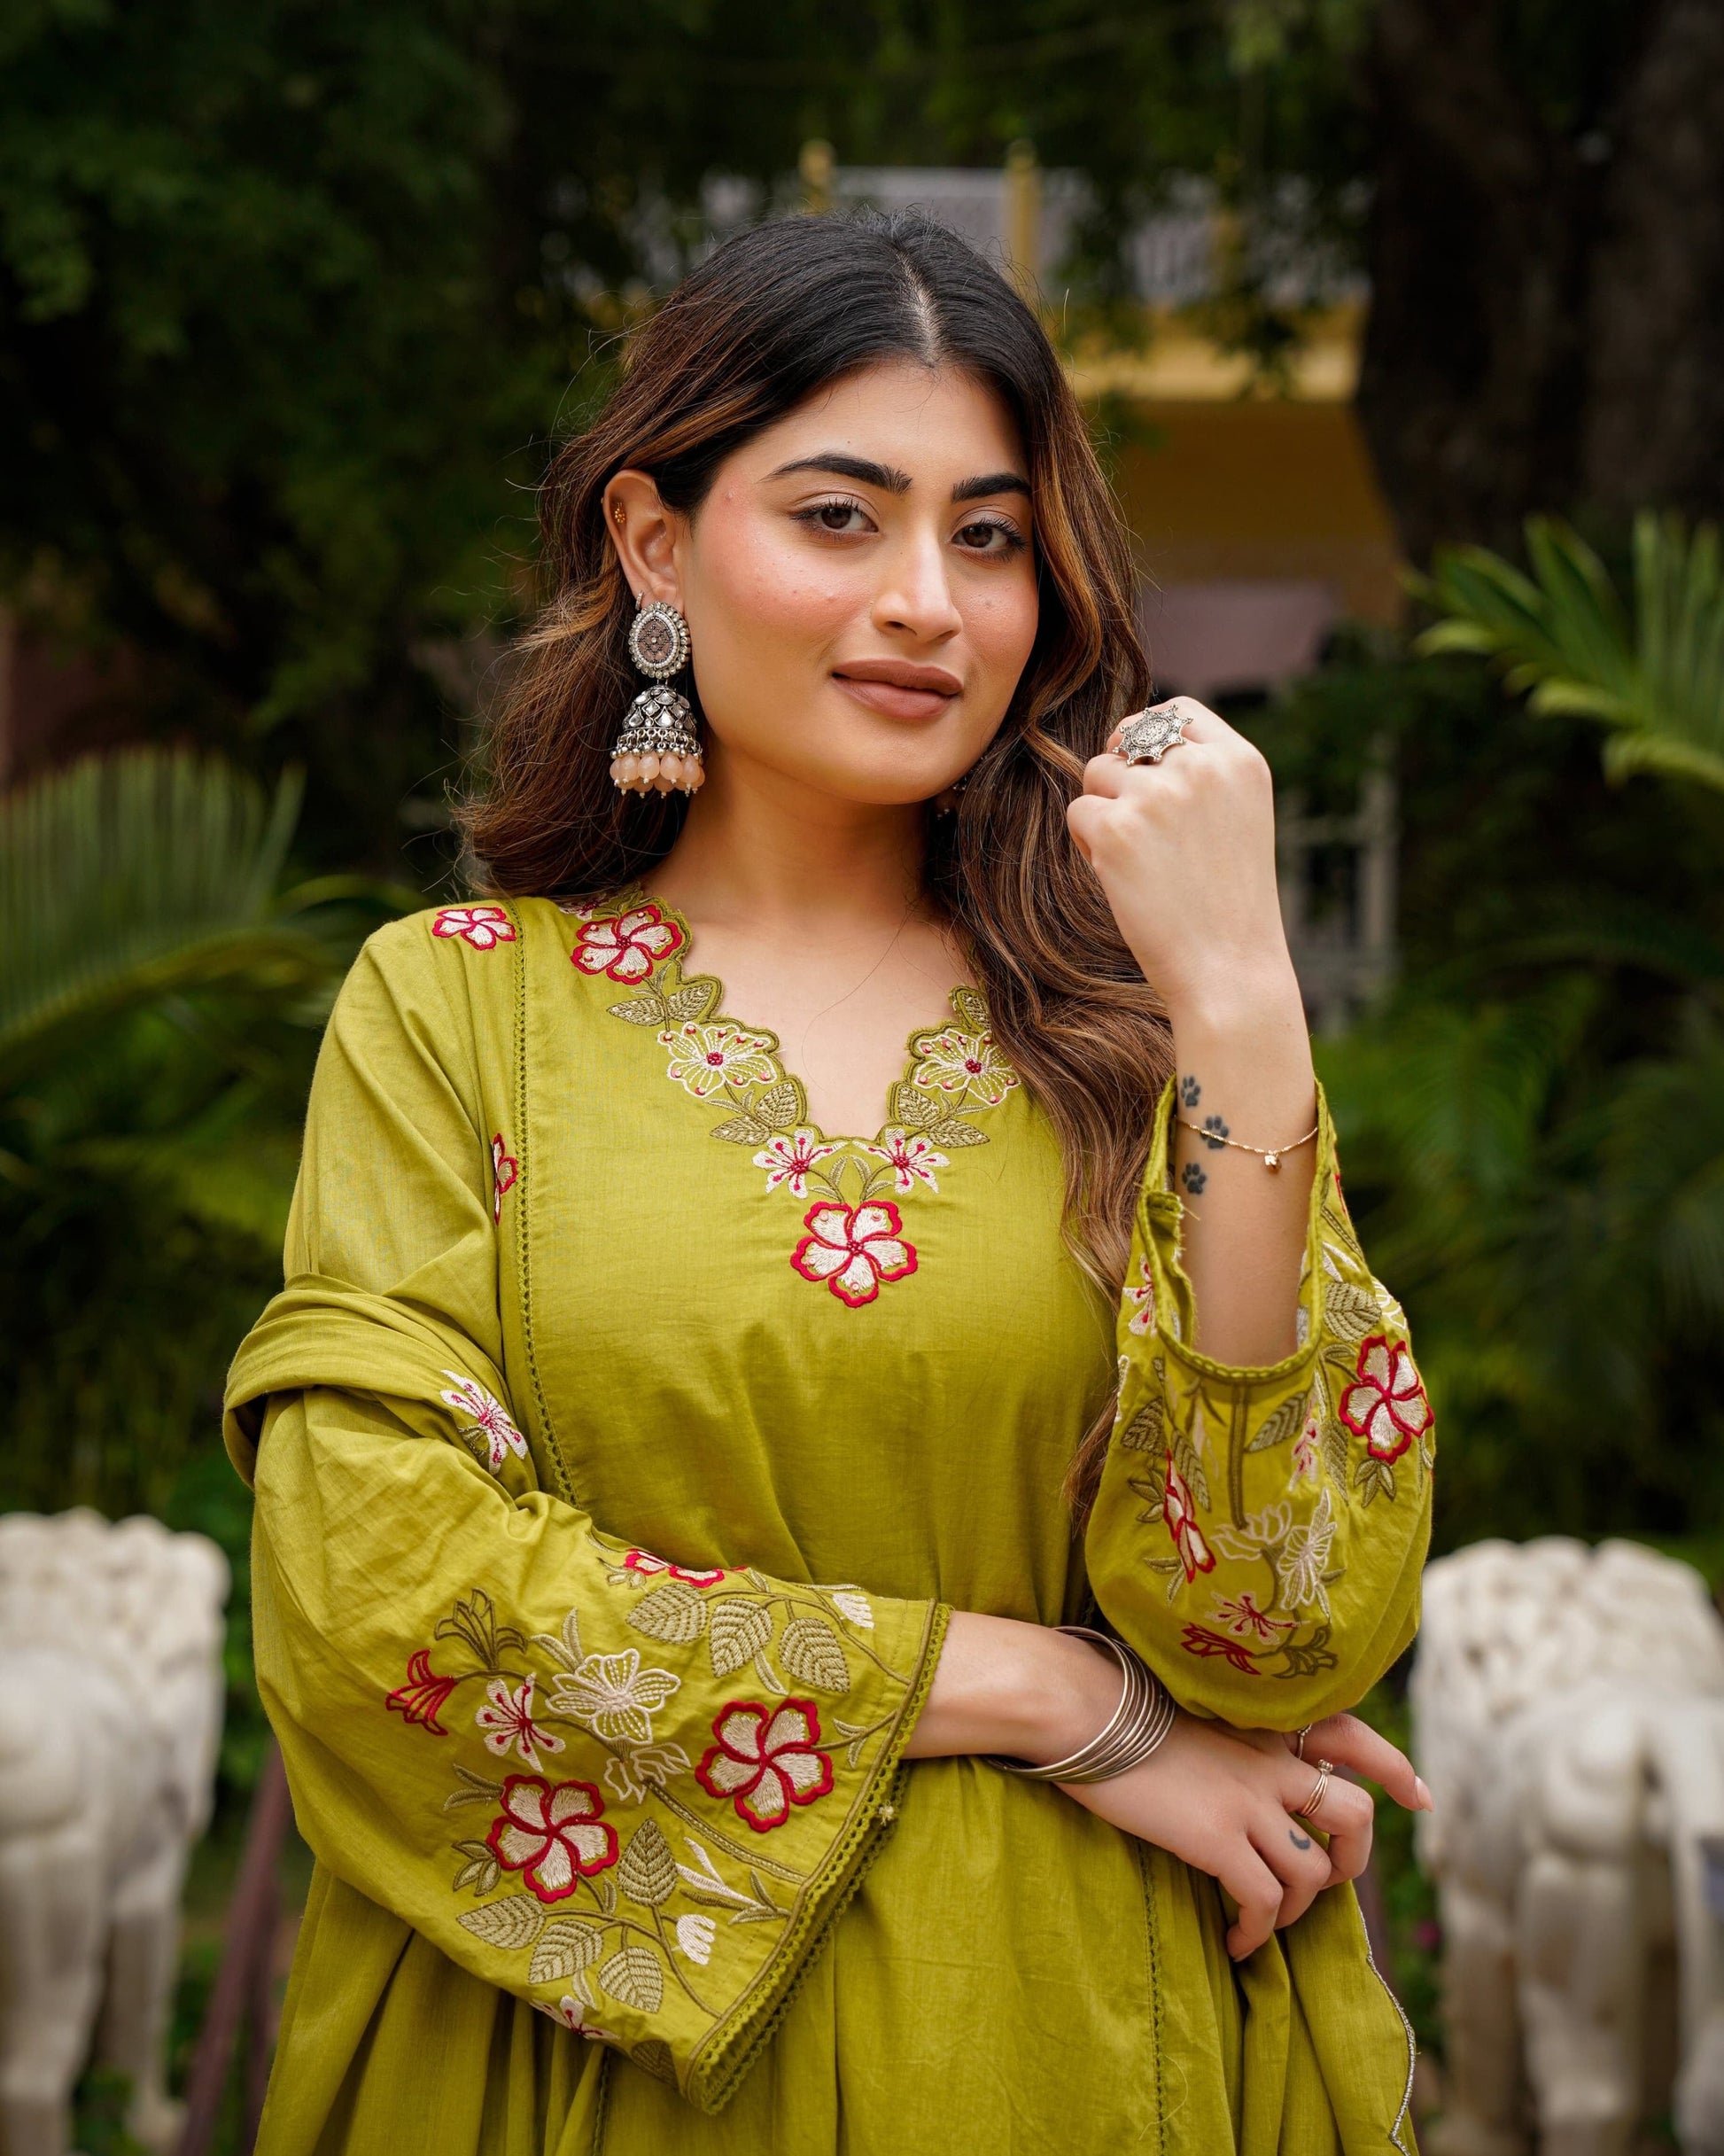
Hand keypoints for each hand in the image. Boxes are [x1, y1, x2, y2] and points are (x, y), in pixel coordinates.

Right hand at [1064, 1709, 1429, 1959]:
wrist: (1082, 1708)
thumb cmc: (1116, 1709)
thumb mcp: (1187, 1712)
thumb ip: (1227, 1742)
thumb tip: (1235, 1781)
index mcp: (1263, 1724)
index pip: (1352, 1738)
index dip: (1393, 1770)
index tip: (1418, 1797)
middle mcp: (1269, 1760)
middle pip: (1353, 1816)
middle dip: (1354, 1861)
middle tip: (1329, 1882)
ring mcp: (1248, 1799)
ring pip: (1314, 1872)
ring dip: (1296, 1911)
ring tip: (1264, 1922)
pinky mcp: (1217, 1838)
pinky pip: (1262, 1902)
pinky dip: (1257, 1933)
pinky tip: (1234, 1942)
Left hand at [1066, 699, 1293, 1019]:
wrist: (1229, 971)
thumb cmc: (1228, 906)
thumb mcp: (1238, 820)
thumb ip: (1202, 776)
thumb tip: (1135, 743)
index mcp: (1240, 762)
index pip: (1178, 711)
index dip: (1149, 735)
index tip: (1142, 769)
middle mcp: (1200, 768)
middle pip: (1130, 737)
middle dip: (1121, 775)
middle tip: (1137, 829)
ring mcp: (1157, 795)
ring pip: (1097, 773)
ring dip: (1104, 812)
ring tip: (1138, 861)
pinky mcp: (1116, 830)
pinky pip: (1078, 813)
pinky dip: (1087, 844)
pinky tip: (1120, 878)